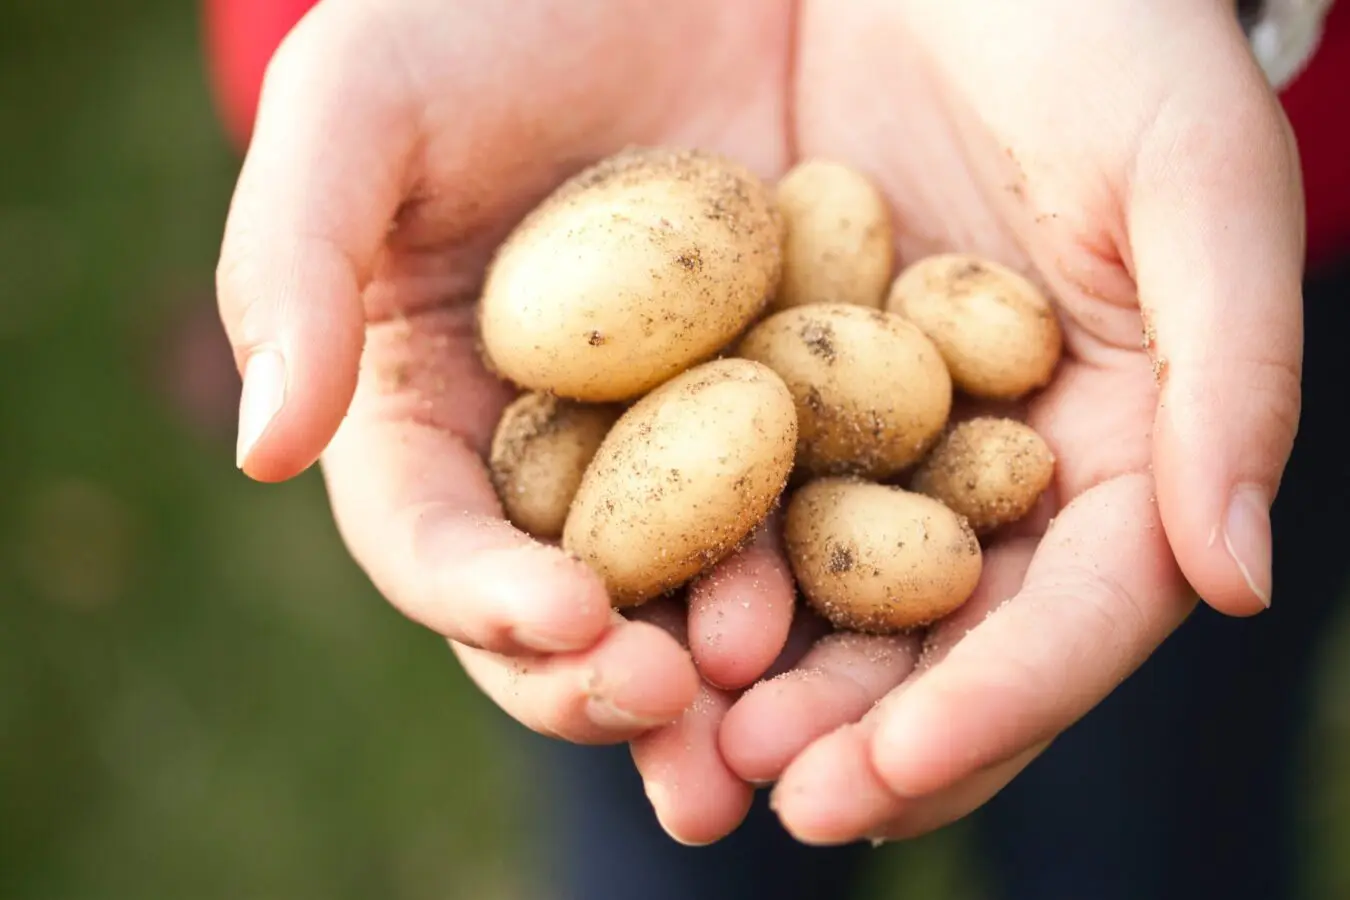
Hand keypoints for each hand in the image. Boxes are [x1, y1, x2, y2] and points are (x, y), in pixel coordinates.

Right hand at [214, 0, 801, 844]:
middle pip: (566, 604)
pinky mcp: (796, 404)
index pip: (433, 539)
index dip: (481, 596)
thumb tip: (264, 449)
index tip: (559, 618)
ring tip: (774, 718)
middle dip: (606, 678)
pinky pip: (822, 498)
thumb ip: (292, 261)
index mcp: (430, 411)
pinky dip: (847, 564)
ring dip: (733, 672)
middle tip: (674, 708)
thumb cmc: (483, 12)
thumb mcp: (361, 102)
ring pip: (697, 587)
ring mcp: (680, 440)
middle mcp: (554, 454)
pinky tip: (891, 604)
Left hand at [717, 0, 1303, 842]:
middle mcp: (996, 460)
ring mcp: (883, 427)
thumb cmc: (1110, 33)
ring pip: (825, 590)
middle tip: (761, 789)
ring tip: (680, 739)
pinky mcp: (781, 376)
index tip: (886, 779)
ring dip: (758, 677)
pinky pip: (731, 486)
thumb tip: (1238, 580)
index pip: (1071, 617)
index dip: (991, 709)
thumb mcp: (1198, 179)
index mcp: (1117, 443)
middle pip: (936, 636)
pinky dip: (690, 560)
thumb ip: (1236, 377)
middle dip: (854, 727)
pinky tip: (626, 613)